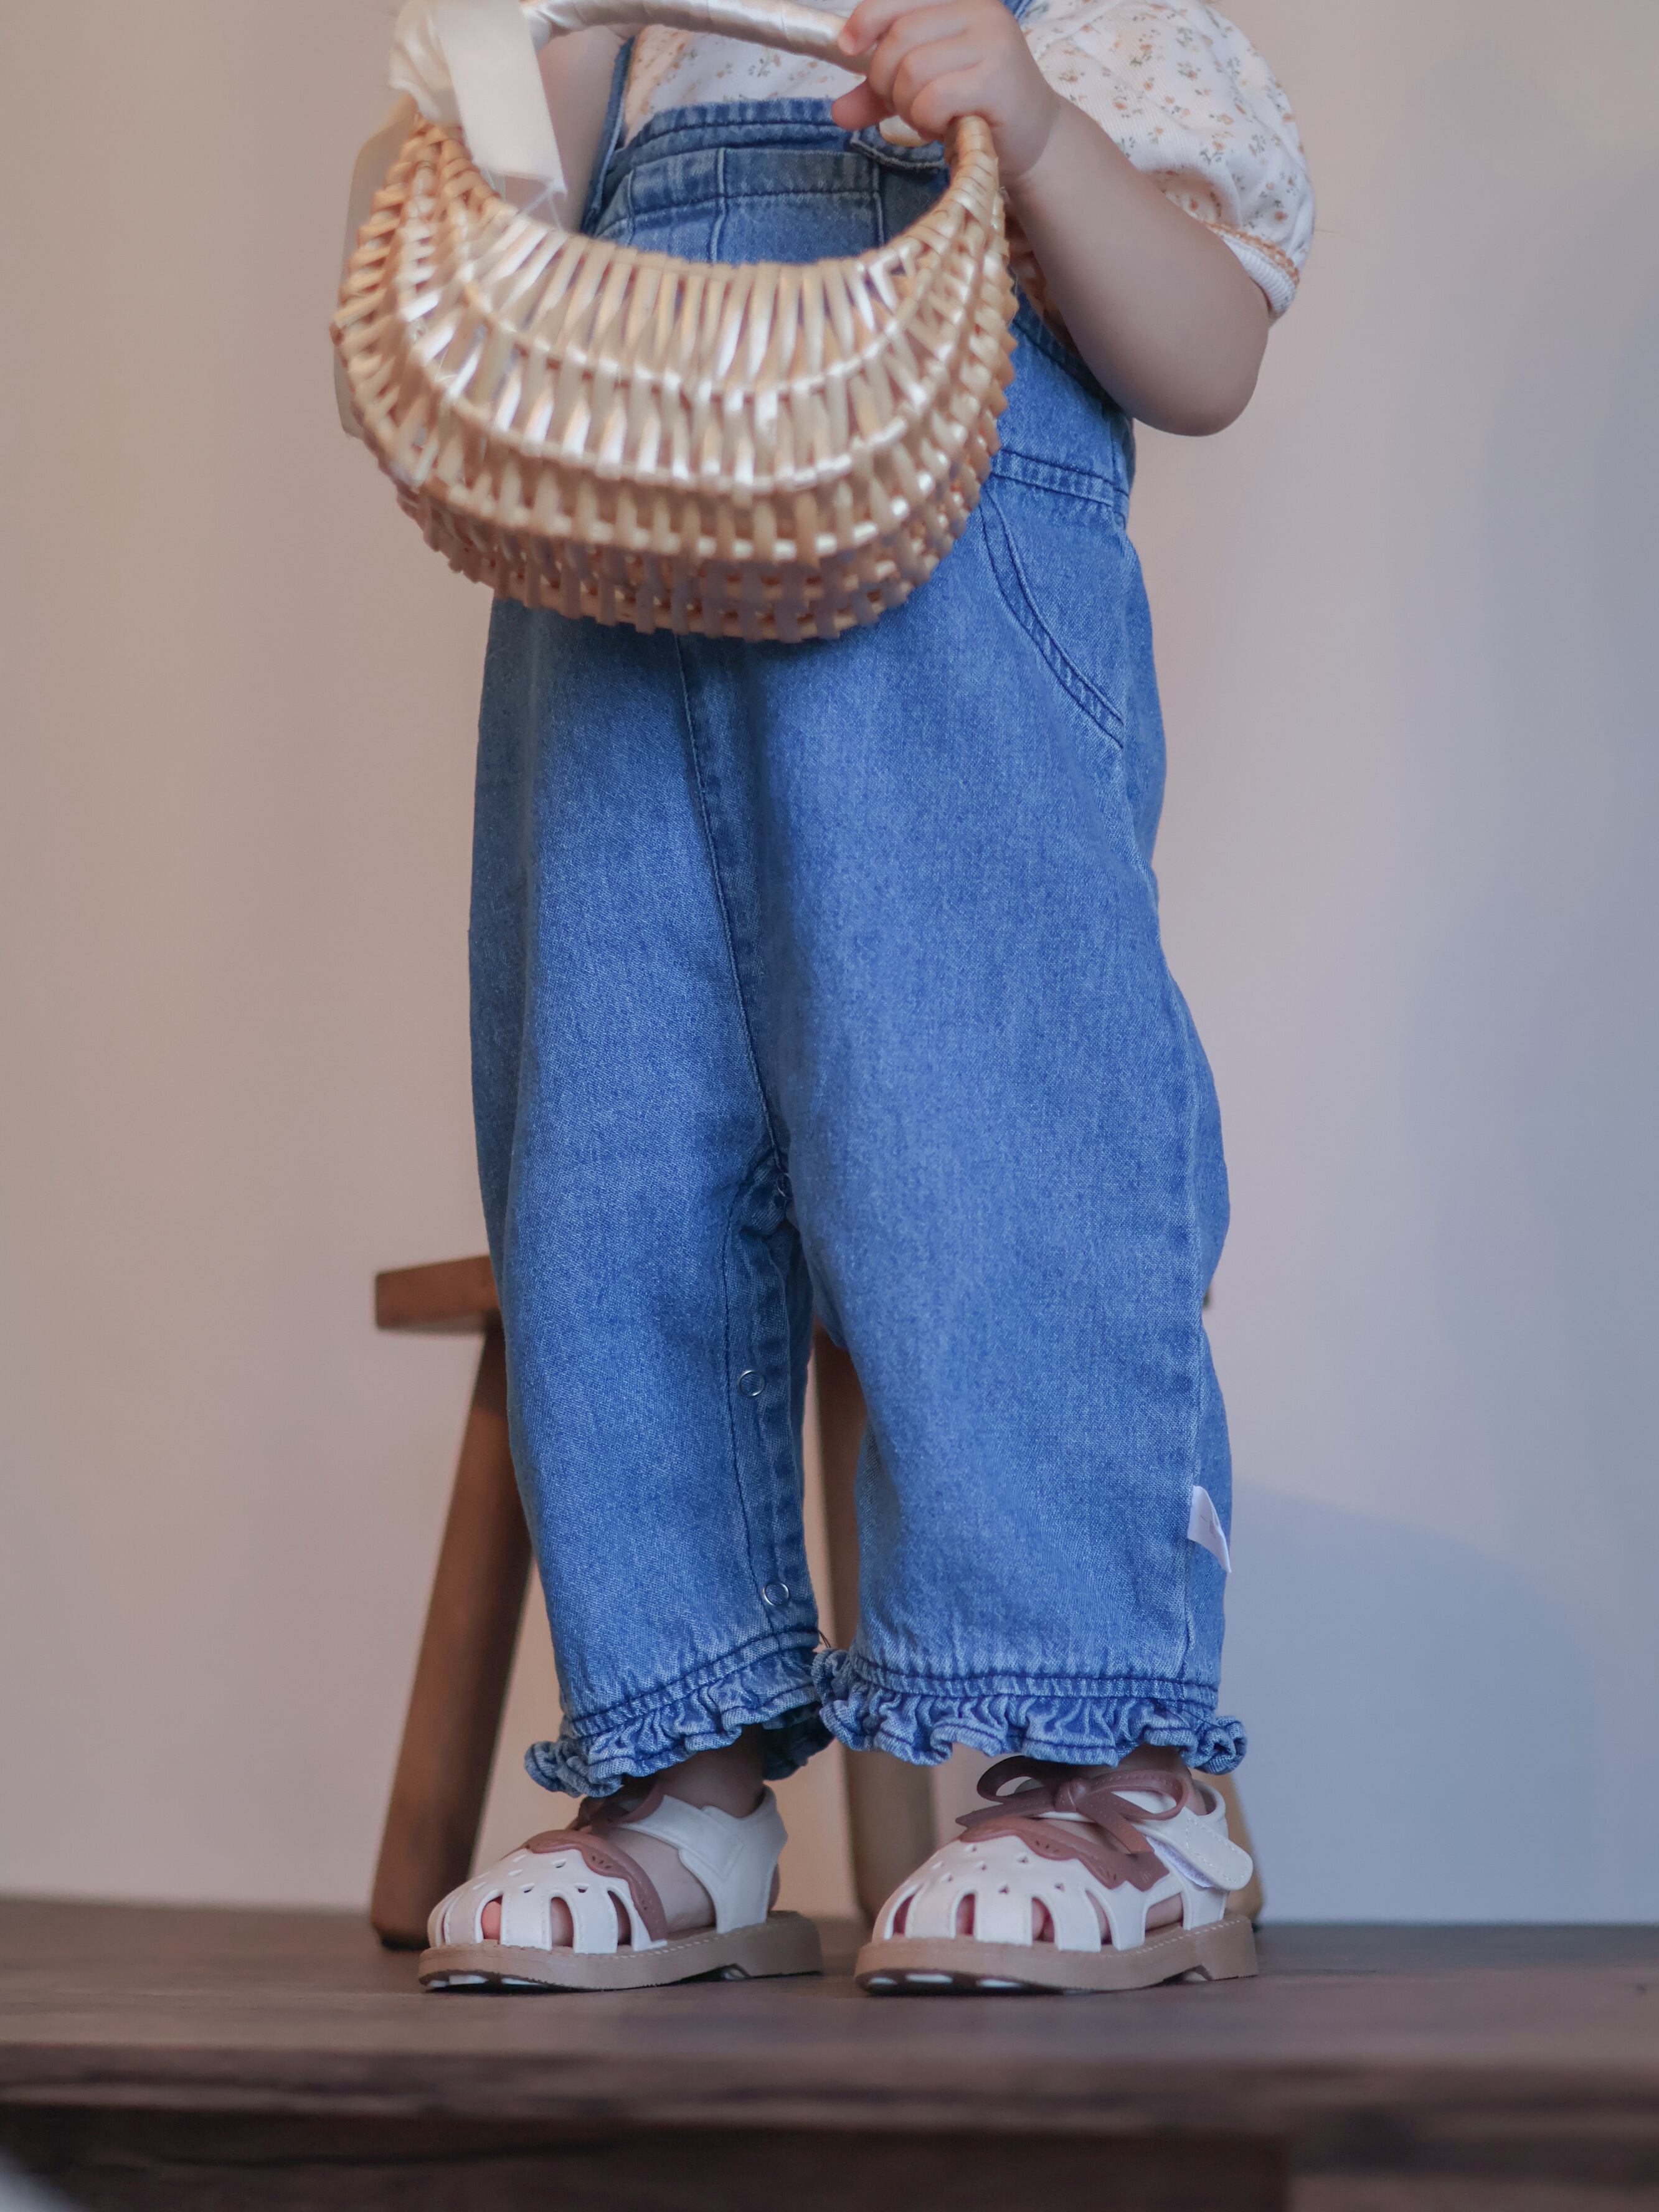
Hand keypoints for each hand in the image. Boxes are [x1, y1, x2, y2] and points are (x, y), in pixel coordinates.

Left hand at [831, 0, 1061, 186]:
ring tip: (929, 118)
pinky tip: (944, 126)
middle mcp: (979, 11)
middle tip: (905, 105)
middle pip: (899, 39)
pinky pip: (934, 98)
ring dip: (909, 106)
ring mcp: (992, 42)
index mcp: (960, 1)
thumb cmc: (975, 109)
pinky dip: (928, 120)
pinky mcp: (997, 78)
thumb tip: (838, 111)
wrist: (1033, 141)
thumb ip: (880, 95)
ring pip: (913, 70)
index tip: (848, 46)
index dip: (866, 19)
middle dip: (886, 80)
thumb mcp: (921, 93)